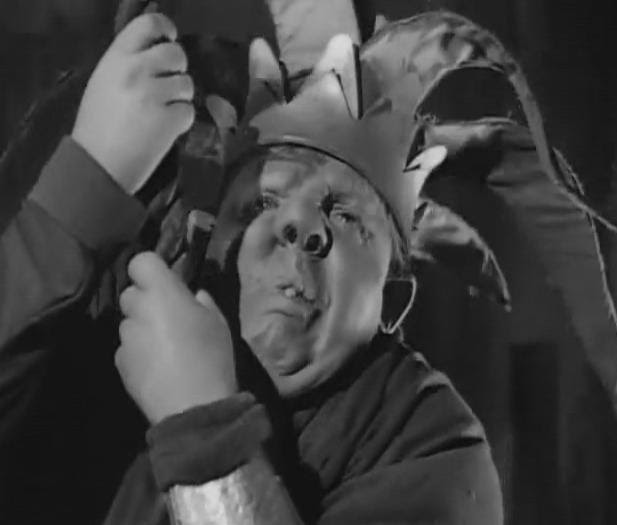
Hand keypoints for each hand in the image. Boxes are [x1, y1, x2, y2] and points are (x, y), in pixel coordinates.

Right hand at [72, 13, 194, 193]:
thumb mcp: (104, 83)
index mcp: (116, 57)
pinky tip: (163, 131)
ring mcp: (154, 94)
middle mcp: (136, 70)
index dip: (166, 29)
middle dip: (178, 69)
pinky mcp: (170, 119)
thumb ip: (128, 64)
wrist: (98, 166)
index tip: (171, 38)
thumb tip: (156, 53)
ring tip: (159, 113)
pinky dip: (181, 122)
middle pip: (176, 53)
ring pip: (186, 84)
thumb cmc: (97, 127)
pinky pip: (188, 111)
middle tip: (168, 86)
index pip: (149, 25)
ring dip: (179, 98)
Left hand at [116, 252, 235, 423]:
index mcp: (163, 294)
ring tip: (164, 346)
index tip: (168, 283)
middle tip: (168, 315)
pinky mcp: (120, 362)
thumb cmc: (212, 357)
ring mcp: (125, 338)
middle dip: (147, 299)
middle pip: (131, 292)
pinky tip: (157, 366)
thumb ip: (201, 301)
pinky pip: (127, 346)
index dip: (152, 269)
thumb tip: (192, 295)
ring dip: (142, 325)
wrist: (193, 407)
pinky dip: (139, 350)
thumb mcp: (218, 322)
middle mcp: (138, 310)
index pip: (141, 261)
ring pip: (129, 321)